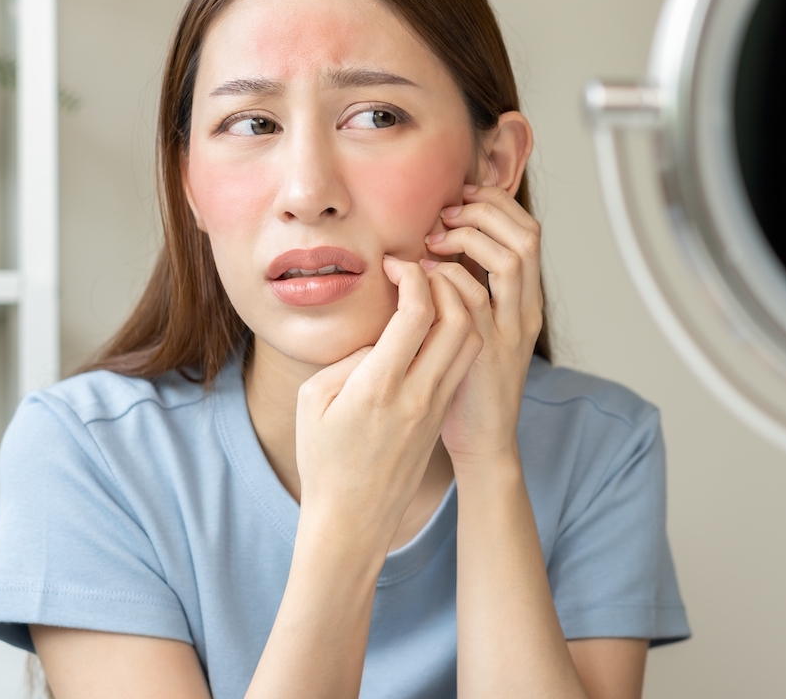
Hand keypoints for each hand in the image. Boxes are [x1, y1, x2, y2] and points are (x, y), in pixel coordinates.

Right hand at [293, 255, 482, 550]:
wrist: (353, 520)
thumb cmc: (323, 460)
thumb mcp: (315, 401)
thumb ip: (349, 359)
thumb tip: (381, 334)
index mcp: (379, 386)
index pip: (417, 312)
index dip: (411, 275)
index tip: (394, 266)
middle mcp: (417, 394)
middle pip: (459, 319)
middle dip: (445, 281)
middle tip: (420, 270)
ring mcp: (436, 407)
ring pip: (470, 340)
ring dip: (458, 306)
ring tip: (431, 293)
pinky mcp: (442, 416)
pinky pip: (462, 363)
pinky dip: (458, 333)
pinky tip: (434, 325)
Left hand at [423, 184, 543, 468]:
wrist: (483, 440)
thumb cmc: (467, 382)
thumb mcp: (475, 328)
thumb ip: (466, 290)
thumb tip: (435, 249)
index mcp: (525, 300)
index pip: (529, 232)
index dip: (498, 205)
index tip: (460, 198)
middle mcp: (526, 309)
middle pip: (527, 237)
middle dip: (486, 211)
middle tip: (446, 212)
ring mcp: (511, 329)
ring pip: (510, 260)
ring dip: (468, 238)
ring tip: (435, 239)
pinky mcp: (488, 350)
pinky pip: (474, 298)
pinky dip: (448, 276)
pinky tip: (423, 274)